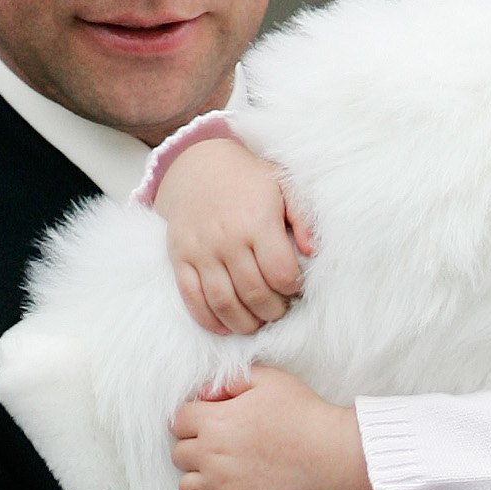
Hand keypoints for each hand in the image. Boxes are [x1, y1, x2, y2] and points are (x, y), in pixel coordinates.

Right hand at [154, 138, 313, 334]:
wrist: (198, 163)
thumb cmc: (249, 179)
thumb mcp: (283, 185)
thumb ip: (303, 217)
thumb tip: (311, 251)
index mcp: (257, 222)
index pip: (281, 273)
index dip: (294, 289)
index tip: (296, 289)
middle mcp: (227, 239)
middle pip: (255, 294)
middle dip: (273, 311)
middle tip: (280, 310)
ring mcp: (200, 251)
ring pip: (224, 303)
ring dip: (245, 323)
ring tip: (258, 321)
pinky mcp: (179, 258)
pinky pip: (192, 298)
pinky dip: (210, 320)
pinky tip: (227, 326)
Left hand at [170, 366, 372, 489]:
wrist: (334, 456)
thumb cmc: (304, 413)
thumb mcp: (269, 379)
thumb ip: (230, 380)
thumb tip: (203, 393)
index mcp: (215, 422)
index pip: (177, 421)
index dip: (193, 419)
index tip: (212, 422)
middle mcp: (212, 456)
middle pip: (178, 455)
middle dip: (195, 449)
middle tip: (222, 448)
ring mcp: (223, 488)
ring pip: (187, 489)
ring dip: (200, 481)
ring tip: (223, 475)